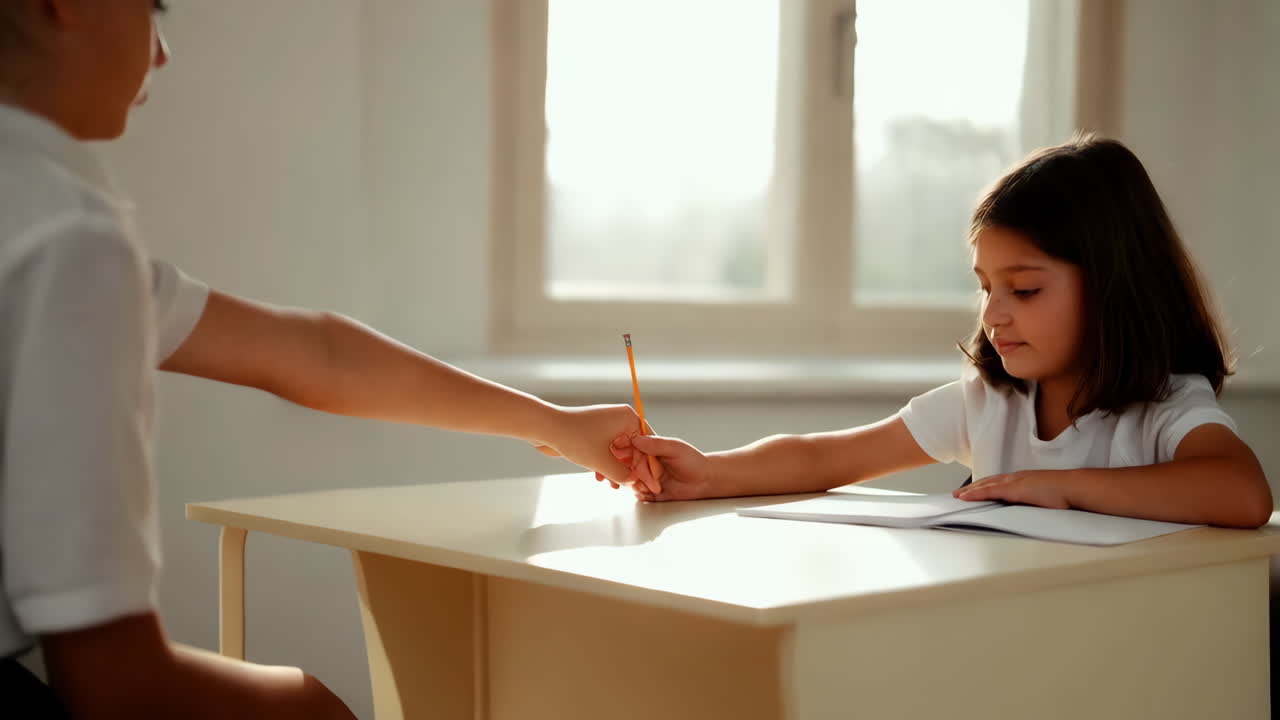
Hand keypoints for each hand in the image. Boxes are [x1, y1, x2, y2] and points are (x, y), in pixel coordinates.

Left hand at [536, 404, 661, 493]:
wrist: (546, 427)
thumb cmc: (574, 437)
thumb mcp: (602, 461)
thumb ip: (622, 474)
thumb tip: (633, 482)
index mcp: (627, 419)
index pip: (646, 447)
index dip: (648, 468)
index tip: (652, 485)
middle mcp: (619, 419)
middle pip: (633, 450)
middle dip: (631, 471)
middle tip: (634, 489)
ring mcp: (606, 425)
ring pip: (619, 452)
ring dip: (617, 470)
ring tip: (614, 487)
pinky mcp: (594, 432)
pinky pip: (606, 451)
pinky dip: (605, 464)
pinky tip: (602, 479)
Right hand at [608, 433, 712, 501]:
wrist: (703, 482)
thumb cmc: (692, 461)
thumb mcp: (675, 448)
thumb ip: (656, 444)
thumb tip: (636, 439)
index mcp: (647, 446)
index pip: (627, 445)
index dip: (617, 449)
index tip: (614, 452)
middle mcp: (643, 460)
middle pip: (622, 464)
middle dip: (620, 470)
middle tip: (626, 475)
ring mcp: (644, 476)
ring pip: (627, 479)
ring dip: (632, 483)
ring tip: (648, 485)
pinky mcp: (648, 490)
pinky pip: (636, 492)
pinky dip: (640, 493)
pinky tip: (650, 492)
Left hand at [953, 470, 1072, 508]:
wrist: (1074, 487)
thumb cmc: (1065, 494)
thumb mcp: (1045, 499)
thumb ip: (1034, 503)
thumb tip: (1030, 513)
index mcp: (1023, 480)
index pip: (999, 483)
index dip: (985, 487)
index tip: (975, 491)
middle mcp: (1016, 478)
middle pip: (988, 482)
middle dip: (973, 488)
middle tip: (959, 494)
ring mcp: (1014, 482)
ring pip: (985, 485)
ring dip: (970, 490)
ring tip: (957, 496)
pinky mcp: (1014, 489)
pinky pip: (989, 491)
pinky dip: (975, 494)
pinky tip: (965, 497)